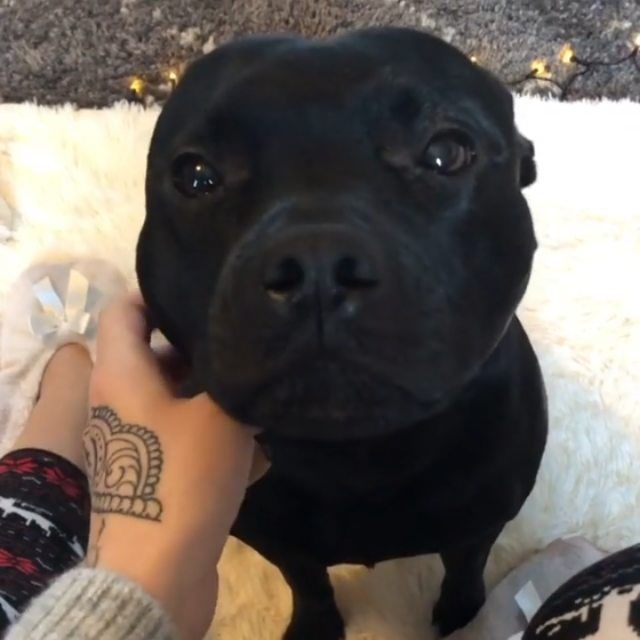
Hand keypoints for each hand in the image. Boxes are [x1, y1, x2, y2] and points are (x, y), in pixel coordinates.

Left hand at [84, 292, 267, 639]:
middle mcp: (118, 400)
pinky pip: (178, 435)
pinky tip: (255, 443)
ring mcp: (131, 437)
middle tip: (244, 346)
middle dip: (201, 349)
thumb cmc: (182, 475)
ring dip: (211, 394)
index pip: (125, 310)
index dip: (160, 294)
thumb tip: (256, 355)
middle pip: (155, 354)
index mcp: (121, 374)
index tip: (205, 297)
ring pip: (172, 396)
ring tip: (257, 395)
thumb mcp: (222, 413)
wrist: (156, 568)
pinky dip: (209, 431)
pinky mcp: (147, 469)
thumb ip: (238, 376)